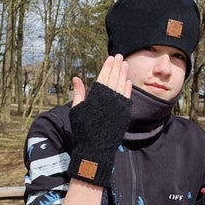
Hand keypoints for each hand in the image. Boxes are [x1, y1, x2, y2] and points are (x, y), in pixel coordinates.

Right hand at [67, 55, 131, 186]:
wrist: (95, 148)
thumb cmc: (83, 130)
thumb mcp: (77, 110)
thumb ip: (79, 93)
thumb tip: (76, 78)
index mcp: (96, 97)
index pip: (103, 77)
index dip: (107, 66)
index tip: (110, 58)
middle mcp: (108, 99)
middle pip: (114, 78)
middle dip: (116, 66)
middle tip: (119, 57)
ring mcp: (118, 106)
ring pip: (122, 86)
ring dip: (123, 74)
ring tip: (124, 64)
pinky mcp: (125, 113)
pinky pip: (127, 97)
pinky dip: (128, 88)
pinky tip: (128, 81)